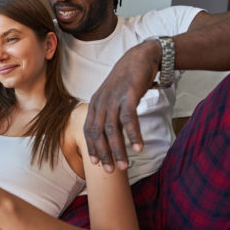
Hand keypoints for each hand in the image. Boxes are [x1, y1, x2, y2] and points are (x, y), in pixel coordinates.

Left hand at [84, 40, 160, 171]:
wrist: (140, 57)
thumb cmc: (127, 81)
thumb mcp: (113, 97)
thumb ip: (109, 114)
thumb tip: (109, 135)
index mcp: (95, 104)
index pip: (89, 130)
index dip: (91, 147)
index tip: (95, 164)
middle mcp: (101, 102)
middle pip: (98, 133)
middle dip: (103, 154)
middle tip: (109, 171)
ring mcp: (113, 98)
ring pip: (112, 129)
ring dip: (118, 149)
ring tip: (123, 165)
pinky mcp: (128, 95)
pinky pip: (129, 118)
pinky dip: (133, 134)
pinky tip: (138, 147)